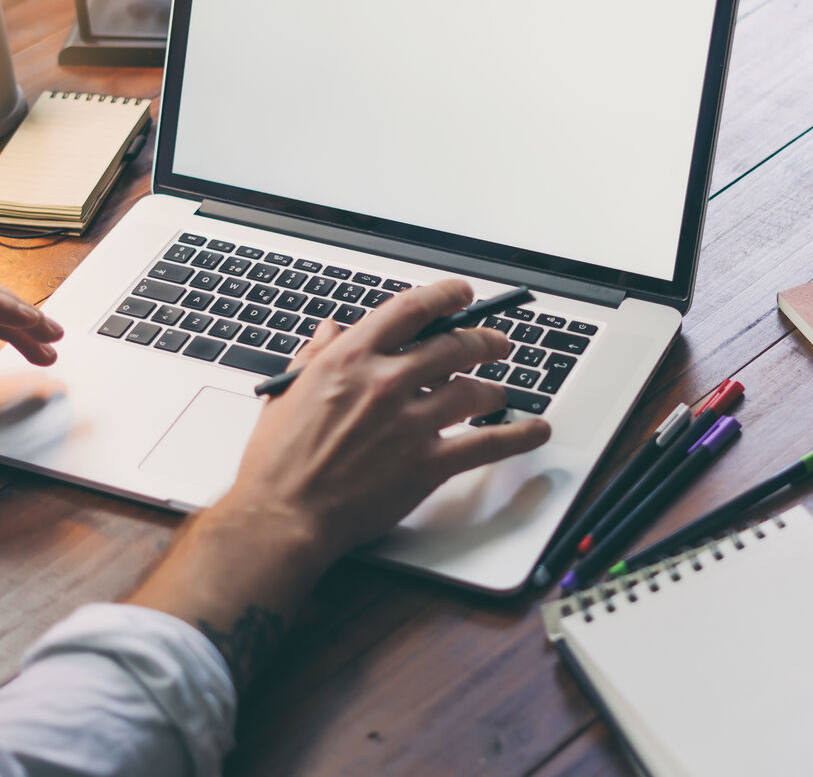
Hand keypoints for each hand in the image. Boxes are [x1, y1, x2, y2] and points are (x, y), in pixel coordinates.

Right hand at [128, 279, 550, 684]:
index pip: (411, 309)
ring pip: (473, 391)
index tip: (462, 295)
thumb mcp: (286, 392)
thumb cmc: (278, 462)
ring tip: (499, 393)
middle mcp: (386, 382)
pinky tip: (534, 430)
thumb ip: (315, 355)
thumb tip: (331, 329)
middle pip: (454, 346)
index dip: (445, 296)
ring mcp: (411, 423)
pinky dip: (518, 436)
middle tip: (497, 345)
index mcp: (350, 358)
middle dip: (483, 342)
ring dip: (493, 389)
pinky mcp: (427, 463)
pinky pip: (487, 443)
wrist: (283, 517)